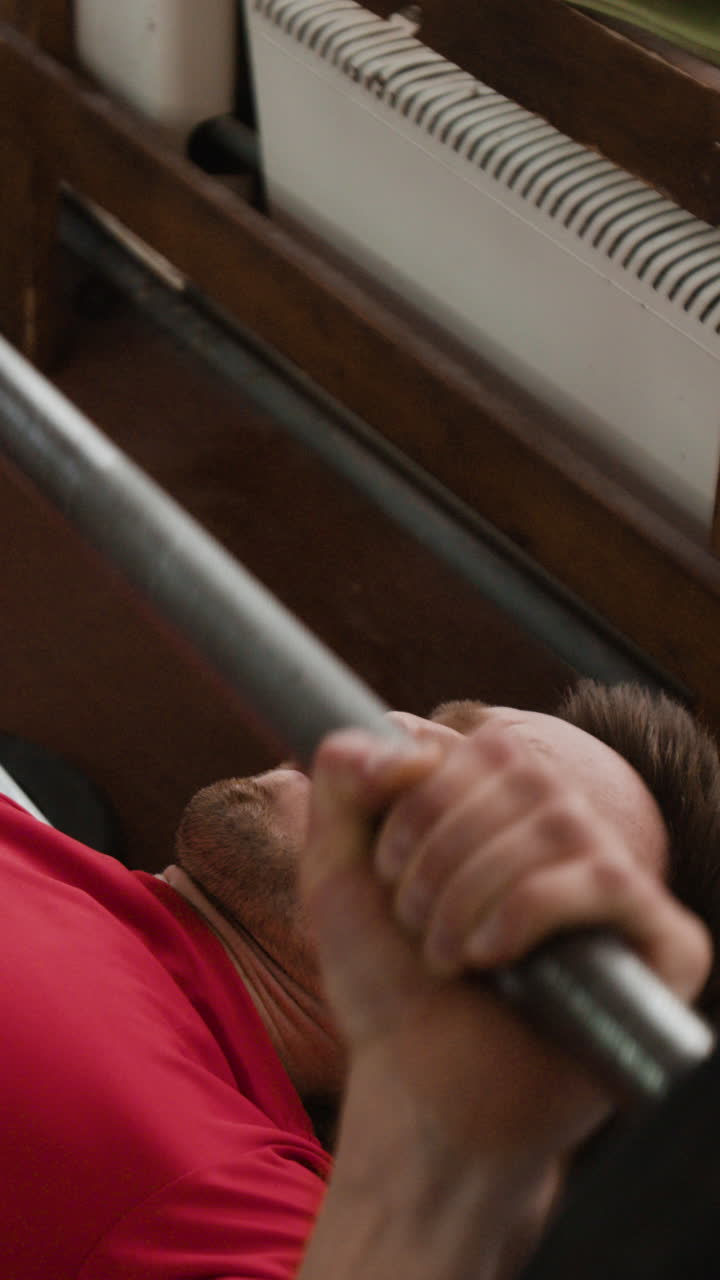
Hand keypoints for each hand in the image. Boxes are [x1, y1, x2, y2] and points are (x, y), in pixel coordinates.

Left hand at [302, 722, 709, 1147]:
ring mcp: (617, 889)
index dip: (423, 793)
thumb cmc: (385, 985)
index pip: (484, 746)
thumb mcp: (337, 868)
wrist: (420, 1094)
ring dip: (472, 886)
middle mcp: (571, 839)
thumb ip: (346, 780)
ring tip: (443, 950)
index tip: (384, 862)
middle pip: (523, 772)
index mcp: (507, 813)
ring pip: (558, 821)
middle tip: (411, 915)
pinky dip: (528, 908)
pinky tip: (491, 957)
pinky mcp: (660, 942)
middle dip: (440, 845)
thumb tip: (405, 732)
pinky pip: (605, 878)